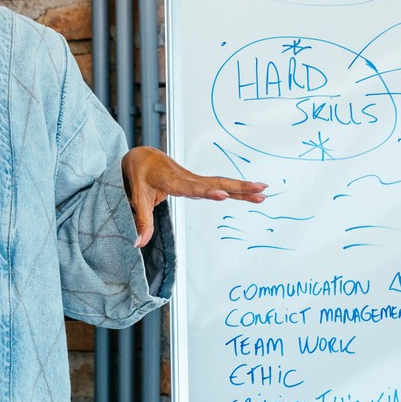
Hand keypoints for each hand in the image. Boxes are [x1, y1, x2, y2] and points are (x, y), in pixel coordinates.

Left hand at [120, 147, 266, 247]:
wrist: (143, 158)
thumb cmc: (140, 175)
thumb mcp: (137, 198)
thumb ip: (141, 221)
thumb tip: (139, 243)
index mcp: (171, 180)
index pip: (190, 187)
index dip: (206, 191)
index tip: (222, 195)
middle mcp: (187, 178)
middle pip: (215, 183)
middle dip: (237, 187)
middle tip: (259, 190)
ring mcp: (195, 180)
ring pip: (222, 183)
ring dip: (242, 188)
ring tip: (263, 193)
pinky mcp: (198, 183)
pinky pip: (220, 186)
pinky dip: (236, 189)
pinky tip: (251, 193)